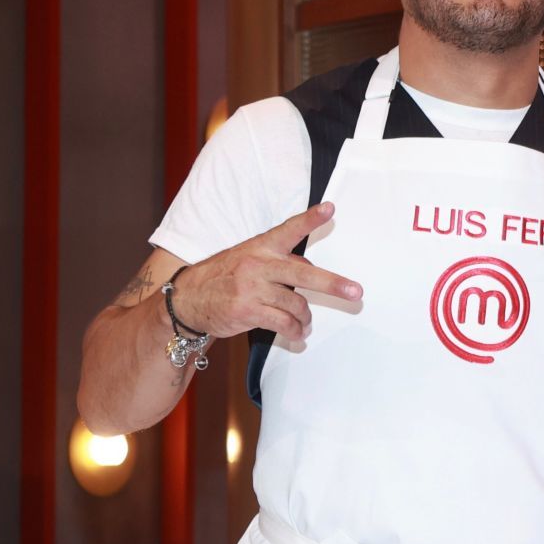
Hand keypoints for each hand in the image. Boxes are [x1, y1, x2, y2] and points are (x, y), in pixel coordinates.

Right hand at [171, 203, 363, 344]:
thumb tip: (311, 272)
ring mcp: (252, 289)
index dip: (310, 219)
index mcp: (261, 246)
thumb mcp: (248, 259)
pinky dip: (295, 331)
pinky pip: (283, 323)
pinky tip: (298, 334)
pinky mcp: (248, 311)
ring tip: (306, 323)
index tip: (329, 209)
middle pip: (304, 274)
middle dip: (333, 284)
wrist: (188, 298)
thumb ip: (279, 262)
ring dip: (306, 317)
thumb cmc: (224, 276)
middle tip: (355, 292)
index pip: (289, 230)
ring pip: (296, 304)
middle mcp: (259, 265)